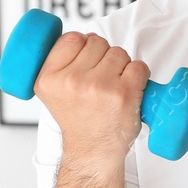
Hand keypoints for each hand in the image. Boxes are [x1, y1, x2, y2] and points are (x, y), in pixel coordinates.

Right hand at [34, 31, 150, 161]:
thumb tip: (89, 37)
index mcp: (49, 78)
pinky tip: (128, 90)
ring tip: (112, 87)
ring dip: (121, 66)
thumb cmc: (79, 120)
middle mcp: (71, 81)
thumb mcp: (53, 91)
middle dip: (103, 57)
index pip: (71, 38)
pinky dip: (139, 75)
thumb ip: (62, 62)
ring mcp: (98, 87)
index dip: (83, 45)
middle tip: (100, 81)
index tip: (86, 61)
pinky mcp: (123, 94)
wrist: (93, 150)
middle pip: (97, 42)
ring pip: (119, 53)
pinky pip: (138, 66)